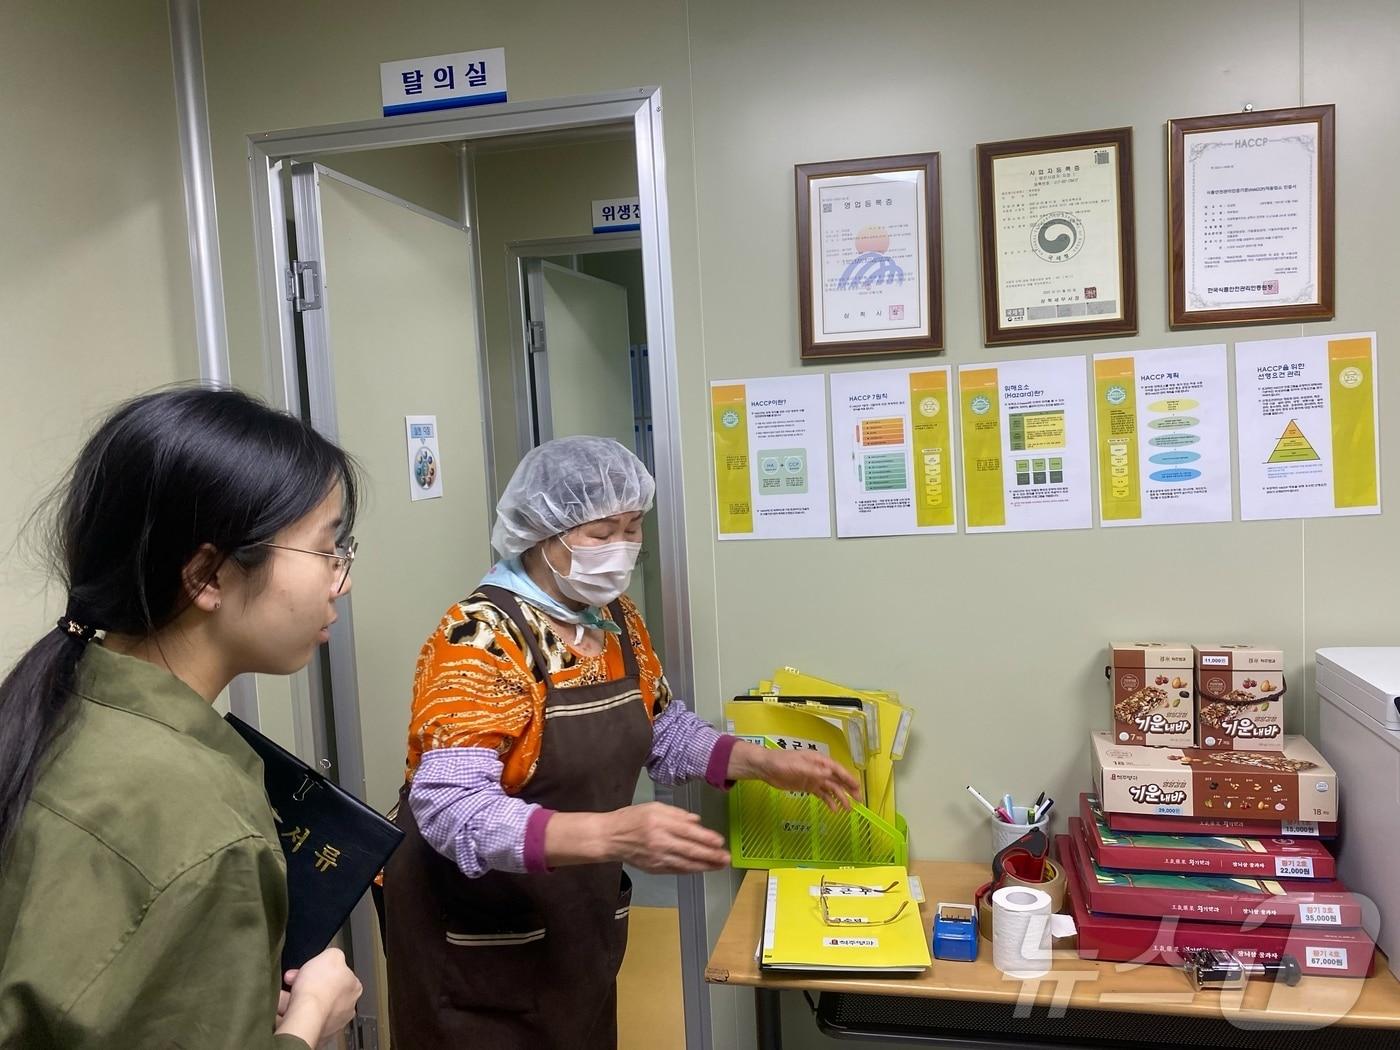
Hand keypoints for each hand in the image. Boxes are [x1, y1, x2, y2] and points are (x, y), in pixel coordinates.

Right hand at [276, 948, 361, 1044]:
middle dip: (306, 982)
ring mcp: (332, 1020)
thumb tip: (333, 957)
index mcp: (353, 987)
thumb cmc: (318, 987)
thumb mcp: (332, 955)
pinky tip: (285, 1004)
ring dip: (298, 996)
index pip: (338, 974)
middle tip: (294, 979)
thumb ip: (335, 954)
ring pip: (311, 1003)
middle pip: (323, 989)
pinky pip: (303, 1016)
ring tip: (286, 993)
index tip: (310, 968)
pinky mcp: (317, 1030)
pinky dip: (293, 1010)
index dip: (321, 969)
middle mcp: (346, 1006)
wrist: (305, 1014)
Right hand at [605, 801, 730, 873]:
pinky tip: (701, 869)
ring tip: (720, 865)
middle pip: (690, 850)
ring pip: (686, 864)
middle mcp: (660, 842)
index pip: (688, 832)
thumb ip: (676, 814)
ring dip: (705, 866)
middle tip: (727, 858)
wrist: (610, 837)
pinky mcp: (654, 868)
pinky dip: (691, 870)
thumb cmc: (631, 818)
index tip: (720, 841)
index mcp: (660, 823)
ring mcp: (657, 858)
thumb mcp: (654, 807)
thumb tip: (696, 822)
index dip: (706, 838)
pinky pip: (676, 870)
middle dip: (711, 855)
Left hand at [739, 745, 860, 810]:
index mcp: (818, 760)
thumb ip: (814, 771)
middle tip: (859, 800)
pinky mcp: (807, 786)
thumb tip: (830, 773)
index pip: (837, 770)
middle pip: (837, 780)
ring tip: (848, 809)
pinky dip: (828, 801)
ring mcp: (814, 778)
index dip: (848, 778)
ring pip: (831, 788)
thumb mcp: (798, 766)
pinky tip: (834, 810)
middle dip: (848, 789)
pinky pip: (821, 794)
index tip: (857, 788)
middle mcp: (819, 769)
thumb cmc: (782, 762)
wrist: (766, 768)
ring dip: (840, 798)